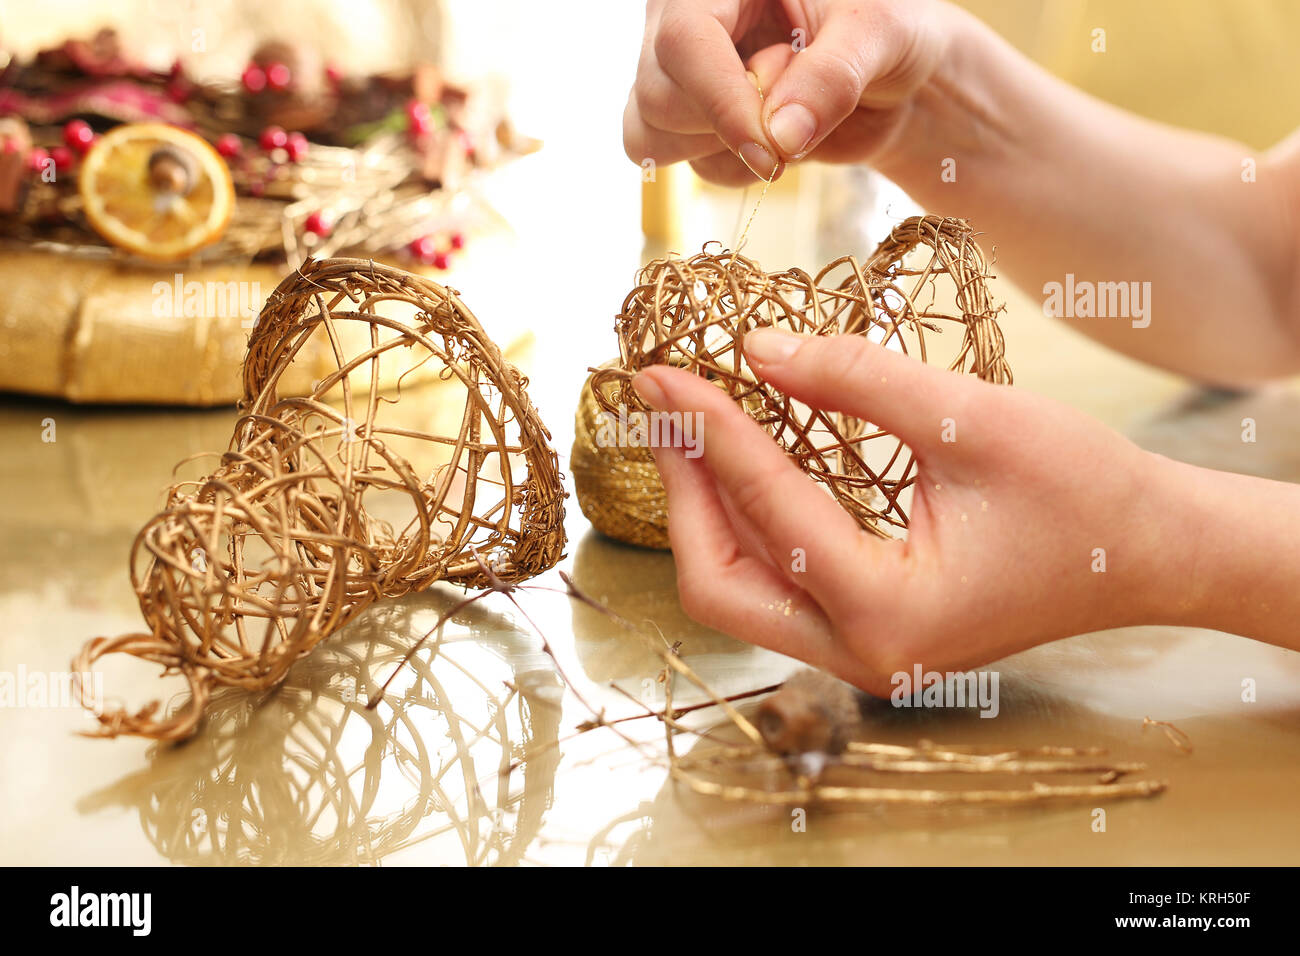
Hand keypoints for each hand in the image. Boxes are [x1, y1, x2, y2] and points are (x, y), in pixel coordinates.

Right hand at [624, 0, 952, 184]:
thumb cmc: (887, 32)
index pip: (684, 40)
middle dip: (730, 127)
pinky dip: (737, 169)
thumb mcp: (879, 35)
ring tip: (787, 121)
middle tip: (800, 116)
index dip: (720, 100)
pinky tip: (776, 141)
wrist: (893, 77)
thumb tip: (781, 137)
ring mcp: (679, 75)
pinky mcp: (689, 124)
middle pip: (659, 96)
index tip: (770, 149)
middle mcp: (683, 20)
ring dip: (725, 150)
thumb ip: (834, 77)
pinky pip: (689, 167)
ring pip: (653, 135)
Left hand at [631, 328, 1173, 695]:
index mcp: (889, 611)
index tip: (662, 375)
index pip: (766, 510)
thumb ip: (855, 379)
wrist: (1151, 552)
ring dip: (707, 509)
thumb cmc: (1085, 488)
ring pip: (741, 592)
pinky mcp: (868, 634)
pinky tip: (738, 461)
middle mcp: (862, 653)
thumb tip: (755, 348)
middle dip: (684, 494)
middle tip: (663, 410)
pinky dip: (749, 524)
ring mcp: (862, 654)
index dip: (707, 433)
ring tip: (687, 425)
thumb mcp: (972, 417)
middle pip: (720, 586)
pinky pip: (778, 586)